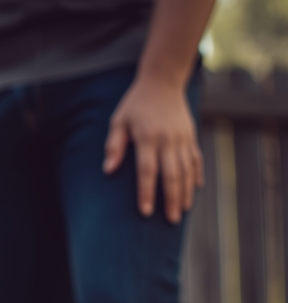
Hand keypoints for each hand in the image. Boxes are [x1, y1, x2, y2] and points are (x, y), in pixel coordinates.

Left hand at [103, 73, 202, 222]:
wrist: (163, 81)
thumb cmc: (135, 105)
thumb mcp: (119, 121)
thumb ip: (113, 145)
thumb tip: (108, 171)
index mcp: (148, 138)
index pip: (148, 171)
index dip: (146, 192)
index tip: (145, 212)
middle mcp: (168, 140)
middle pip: (172, 175)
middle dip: (171, 199)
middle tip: (169, 221)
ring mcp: (182, 138)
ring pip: (186, 171)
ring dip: (185, 193)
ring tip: (181, 212)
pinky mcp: (190, 136)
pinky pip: (195, 160)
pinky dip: (195, 176)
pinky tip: (193, 191)